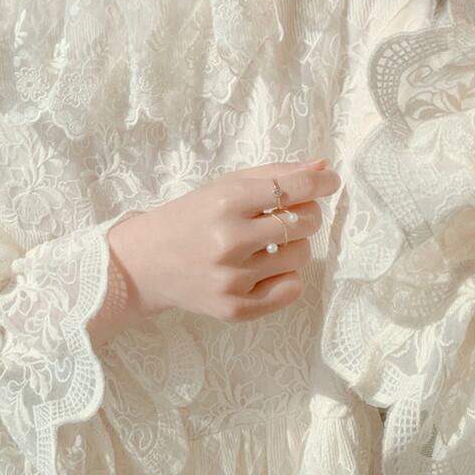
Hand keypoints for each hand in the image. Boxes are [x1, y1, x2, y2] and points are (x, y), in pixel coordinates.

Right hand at [107, 158, 340, 323]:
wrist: (145, 263)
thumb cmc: (190, 217)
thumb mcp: (224, 186)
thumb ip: (273, 174)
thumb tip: (322, 166)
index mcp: (226, 201)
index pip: (294, 187)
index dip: (321, 181)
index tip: (329, 180)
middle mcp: (230, 240)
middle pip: (306, 222)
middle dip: (305, 214)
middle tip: (286, 214)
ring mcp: (232, 278)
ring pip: (301, 256)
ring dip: (293, 246)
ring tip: (267, 244)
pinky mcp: (234, 309)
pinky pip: (291, 290)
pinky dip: (286, 277)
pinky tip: (264, 268)